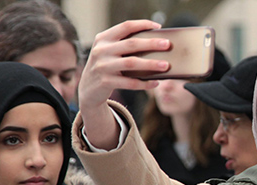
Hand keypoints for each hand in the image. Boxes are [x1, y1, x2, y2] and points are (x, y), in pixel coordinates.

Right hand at [77, 20, 169, 149]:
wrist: (88, 88)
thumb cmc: (106, 66)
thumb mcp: (109, 52)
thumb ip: (125, 46)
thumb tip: (156, 44)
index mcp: (104, 38)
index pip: (126, 26)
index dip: (143, 25)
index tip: (158, 27)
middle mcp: (101, 50)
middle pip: (131, 44)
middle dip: (151, 44)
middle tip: (167, 44)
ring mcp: (102, 66)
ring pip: (131, 63)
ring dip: (151, 64)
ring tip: (166, 65)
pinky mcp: (105, 82)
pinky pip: (130, 83)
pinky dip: (144, 83)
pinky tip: (156, 83)